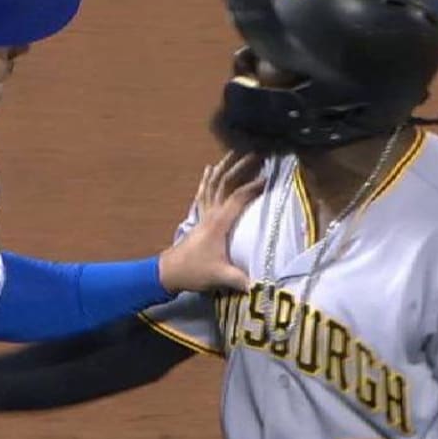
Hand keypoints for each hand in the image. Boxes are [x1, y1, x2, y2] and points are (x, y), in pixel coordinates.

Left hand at [157, 151, 263, 292]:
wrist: (168, 272)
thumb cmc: (194, 272)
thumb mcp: (219, 276)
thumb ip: (240, 279)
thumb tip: (260, 285)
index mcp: (219, 223)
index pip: (238, 198)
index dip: (253, 187)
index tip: (268, 178)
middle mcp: (211, 214)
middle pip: (225, 183)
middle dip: (239, 167)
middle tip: (255, 153)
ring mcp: (203, 214)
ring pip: (213, 184)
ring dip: (223, 167)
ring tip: (233, 152)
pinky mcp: (199, 219)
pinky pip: (204, 193)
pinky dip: (208, 180)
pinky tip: (209, 169)